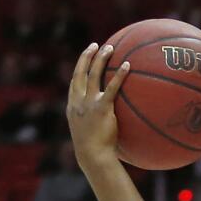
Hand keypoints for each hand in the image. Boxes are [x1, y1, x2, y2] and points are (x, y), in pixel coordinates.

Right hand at [66, 42, 128, 169]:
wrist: (92, 155)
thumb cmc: (93, 148)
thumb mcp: (88, 130)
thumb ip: (93, 119)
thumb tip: (107, 117)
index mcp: (73, 106)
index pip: (74, 81)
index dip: (80, 67)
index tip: (86, 56)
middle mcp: (78, 101)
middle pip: (80, 72)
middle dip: (87, 57)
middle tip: (95, 45)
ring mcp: (88, 104)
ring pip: (94, 75)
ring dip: (101, 59)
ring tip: (110, 47)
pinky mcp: (101, 108)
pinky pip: (111, 88)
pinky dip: (119, 75)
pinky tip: (127, 65)